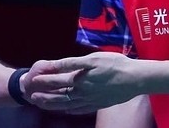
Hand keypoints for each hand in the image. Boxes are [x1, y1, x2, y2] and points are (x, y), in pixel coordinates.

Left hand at [25, 51, 140, 114]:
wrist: (136, 79)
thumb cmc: (115, 64)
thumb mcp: (92, 59)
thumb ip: (72, 63)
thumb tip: (56, 65)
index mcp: (80, 80)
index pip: (56, 81)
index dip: (43, 80)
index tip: (32, 79)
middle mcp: (83, 92)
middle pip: (59, 95)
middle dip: (44, 95)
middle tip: (31, 96)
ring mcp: (91, 100)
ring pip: (68, 104)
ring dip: (53, 104)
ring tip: (42, 105)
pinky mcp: (99, 104)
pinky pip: (80, 109)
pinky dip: (70, 110)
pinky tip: (66, 110)